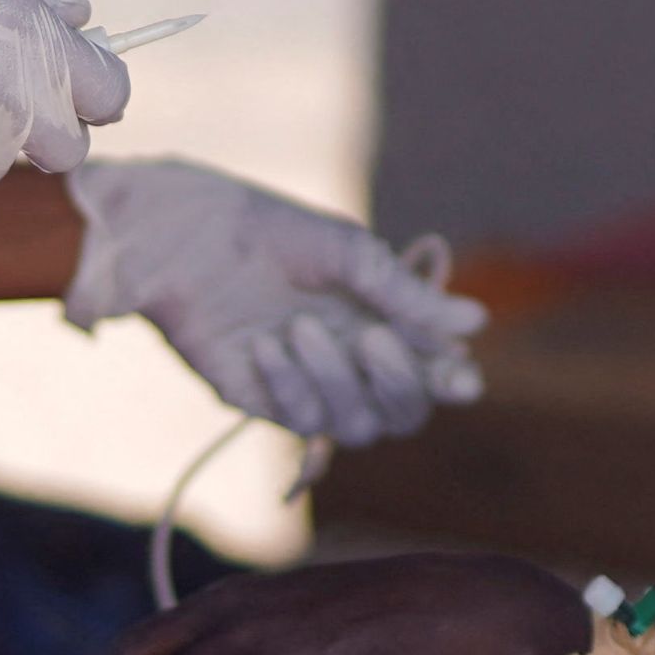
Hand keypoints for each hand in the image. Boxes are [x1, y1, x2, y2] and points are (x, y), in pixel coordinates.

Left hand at [65, 159, 488, 443]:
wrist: (179, 233)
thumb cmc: (263, 229)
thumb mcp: (344, 251)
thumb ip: (404, 294)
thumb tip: (475, 324)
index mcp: (379, 320)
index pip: (431, 370)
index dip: (449, 379)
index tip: (459, 376)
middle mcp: (349, 360)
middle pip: (400, 411)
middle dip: (397, 383)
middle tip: (375, 337)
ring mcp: (305, 384)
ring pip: (354, 425)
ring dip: (336, 380)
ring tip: (301, 326)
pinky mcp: (259, 399)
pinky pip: (295, 419)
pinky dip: (289, 385)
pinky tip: (267, 344)